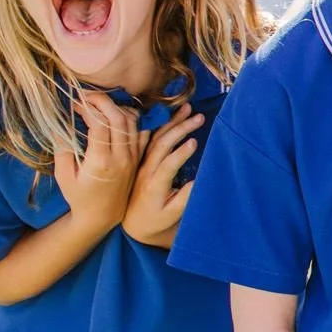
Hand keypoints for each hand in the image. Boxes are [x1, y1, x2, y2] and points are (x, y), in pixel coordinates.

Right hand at [51, 92, 141, 232]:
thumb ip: (63, 148)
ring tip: (100, 103)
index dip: (88, 108)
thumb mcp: (63, 175)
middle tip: (88, 96)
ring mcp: (132, 156)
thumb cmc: (79, 196)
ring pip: (133, 121)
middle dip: (103, 101)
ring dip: (117, 107)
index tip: (76, 102)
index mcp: (101, 160)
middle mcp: (121, 156)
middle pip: (118, 117)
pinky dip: (131, 117)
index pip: (99, 123)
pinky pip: (141, 131)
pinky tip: (117, 113)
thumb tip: (60, 122)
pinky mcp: (138, 157)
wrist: (102, 216)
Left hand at [123, 104, 202, 247]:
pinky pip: (150, 138)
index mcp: (153, 185)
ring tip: (189, 108)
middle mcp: (146, 170)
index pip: (166, 165)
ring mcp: (143, 162)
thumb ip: (185, 198)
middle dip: (181, 129)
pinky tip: (172, 113)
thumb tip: (200, 180)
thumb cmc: (155, 220)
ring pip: (156, 138)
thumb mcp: (172, 215)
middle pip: (162, 144)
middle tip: (200, 116)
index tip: (195, 142)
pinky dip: (162, 124)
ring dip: (173, 122)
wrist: (131, 223)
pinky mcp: (142, 159)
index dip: (180, 153)